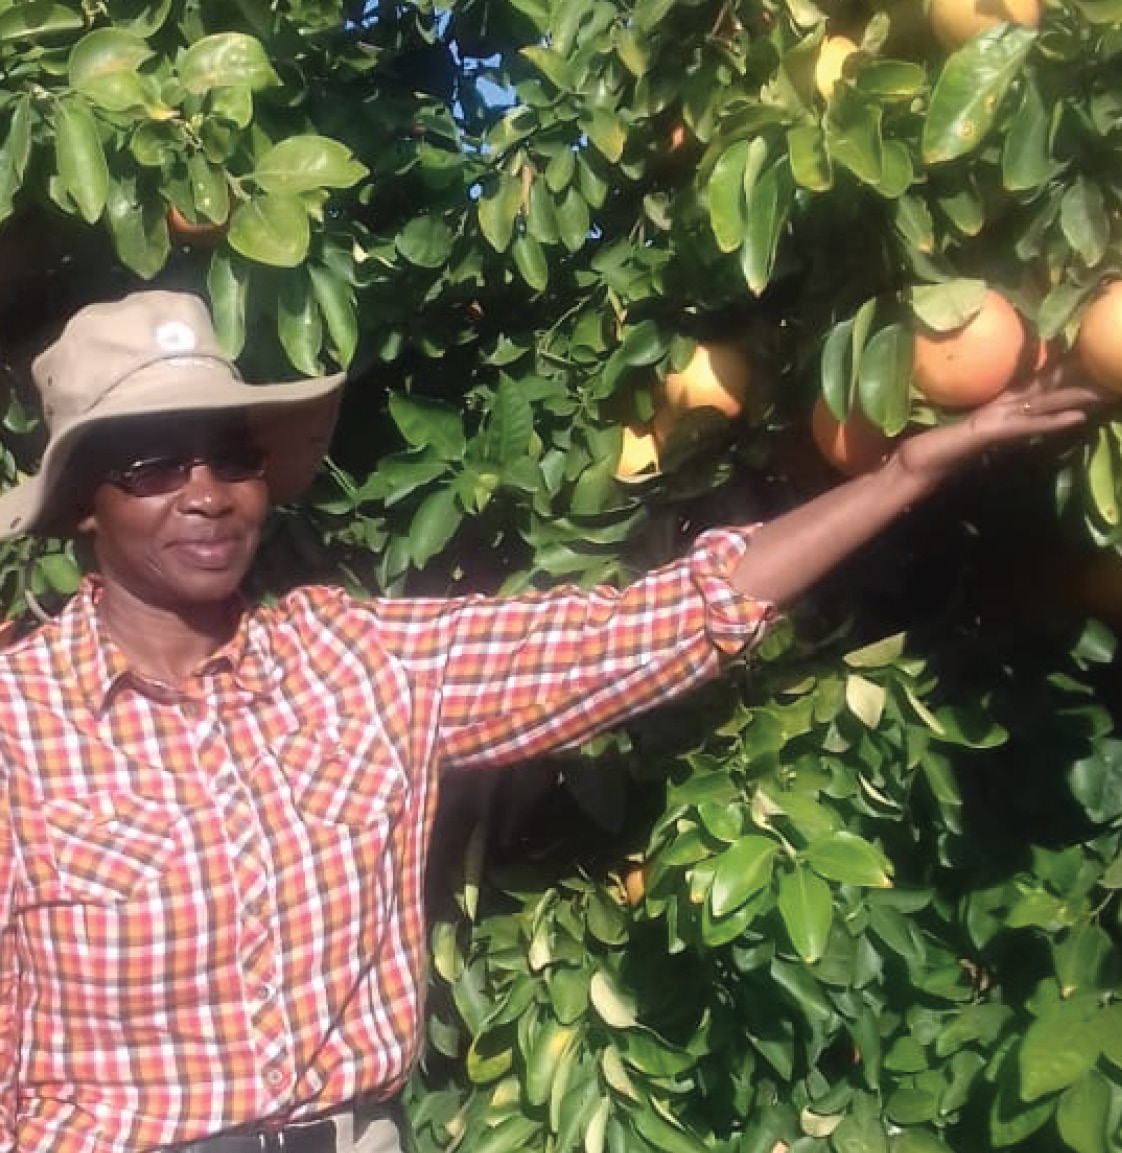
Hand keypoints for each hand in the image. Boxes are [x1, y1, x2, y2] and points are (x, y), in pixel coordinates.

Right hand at [893, 364, 1114, 491]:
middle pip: (1043, 390)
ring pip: (1041, 403)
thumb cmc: (928, 456)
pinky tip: (1076, 418)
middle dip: (1074, 380)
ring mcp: (993, 419)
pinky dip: (1052, 422)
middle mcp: (997, 411)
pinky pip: (1027, 426)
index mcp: (992, 412)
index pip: (1032, 390)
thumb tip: (993, 425)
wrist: (909, 468)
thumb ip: (979, 432)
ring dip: (1073, 395)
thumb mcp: (960, 442)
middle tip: (1105, 371)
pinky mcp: (987, 431)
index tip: (1084, 368)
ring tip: (1103, 389)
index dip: (1058, 378)